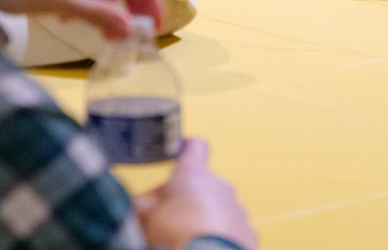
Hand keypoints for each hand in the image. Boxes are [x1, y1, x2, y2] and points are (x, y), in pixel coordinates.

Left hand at [0, 0, 164, 38]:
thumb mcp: (59, 1)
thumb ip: (98, 13)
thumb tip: (129, 29)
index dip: (149, 1)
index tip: (156, 28)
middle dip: (127, 7)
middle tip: (130, 37)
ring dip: (105, 7)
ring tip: (103, 34)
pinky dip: (85, 1)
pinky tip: (73, 18)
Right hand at [134, 138, 257, 249]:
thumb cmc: (178, 234)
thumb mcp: (149, 220)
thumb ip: (145, 208)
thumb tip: (140, 206)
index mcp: (194, 175)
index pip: (195, 148)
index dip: (186, 151)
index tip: (179, 155)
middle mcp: (220, 186)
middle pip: (203, 183)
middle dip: (186, 197)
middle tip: (166, 217)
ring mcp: (237, 209)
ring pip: (219, 206)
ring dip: (205, 217)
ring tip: (186, 236)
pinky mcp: (248, 231)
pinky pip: (231, 228)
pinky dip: (220, 235)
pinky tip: (206, 245)